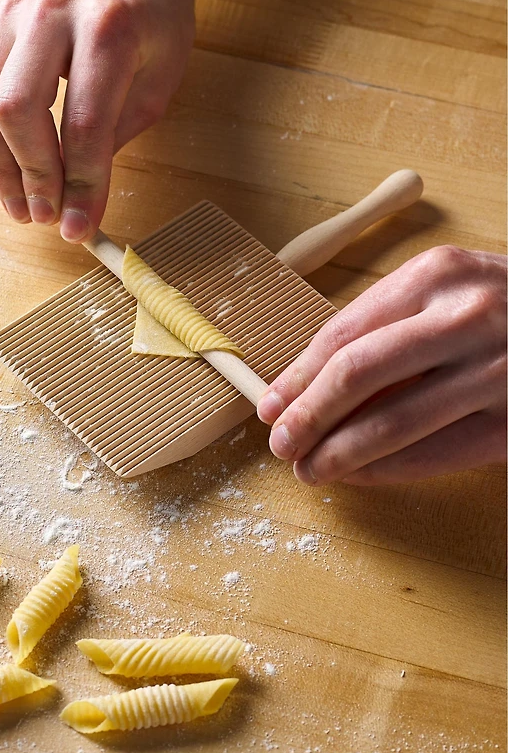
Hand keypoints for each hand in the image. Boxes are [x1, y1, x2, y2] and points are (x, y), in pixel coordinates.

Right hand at [0, 0, 207, 241]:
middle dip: (31, 176)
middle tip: (47, 217)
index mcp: (108, 28)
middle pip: (18, 110)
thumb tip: (80, 206)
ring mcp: (10, 16)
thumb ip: (114, 140)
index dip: (80, 185)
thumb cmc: (150, 22)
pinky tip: (10, 173)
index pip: (85, 123)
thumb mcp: (156, 82)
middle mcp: (51, 14)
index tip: (78, 226)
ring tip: (22, 207)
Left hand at [257, 246, 506, 485]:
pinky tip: (360, 476)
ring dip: (339, 453)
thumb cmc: (503, 308)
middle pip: (357, 374)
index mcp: (436, 275)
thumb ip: (384, 327)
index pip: (342, 333)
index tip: (269, 406)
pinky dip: (387, 471)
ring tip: (310, 469)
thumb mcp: (446, 292)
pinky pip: (436, 454)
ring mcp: (498, 370)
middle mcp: (466, 316)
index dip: (296, 377)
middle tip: (281, 444)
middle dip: (307, 416)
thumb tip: (304, 385)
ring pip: (393, 422)